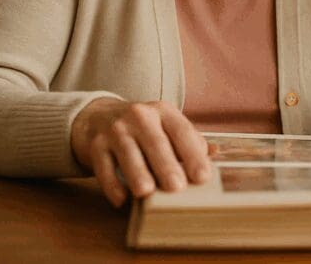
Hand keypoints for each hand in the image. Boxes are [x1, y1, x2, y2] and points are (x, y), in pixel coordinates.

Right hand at [71, 98, 210, 207]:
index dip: (193, 154)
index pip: (182, 131)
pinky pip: (103, 166)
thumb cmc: (143, 128)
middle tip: (177, 187)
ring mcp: (115, 129)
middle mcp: (139, 116)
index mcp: (163, 111)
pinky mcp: (95, 145)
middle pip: (155, 143)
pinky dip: (111, 184)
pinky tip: (121, 199)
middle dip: (166, 165)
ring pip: (128, 153)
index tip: (203, 176)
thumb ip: (189, 141)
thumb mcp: (166, 126)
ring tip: (147, 192)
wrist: (97, 117)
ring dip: (137, 174)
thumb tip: (215, 153)